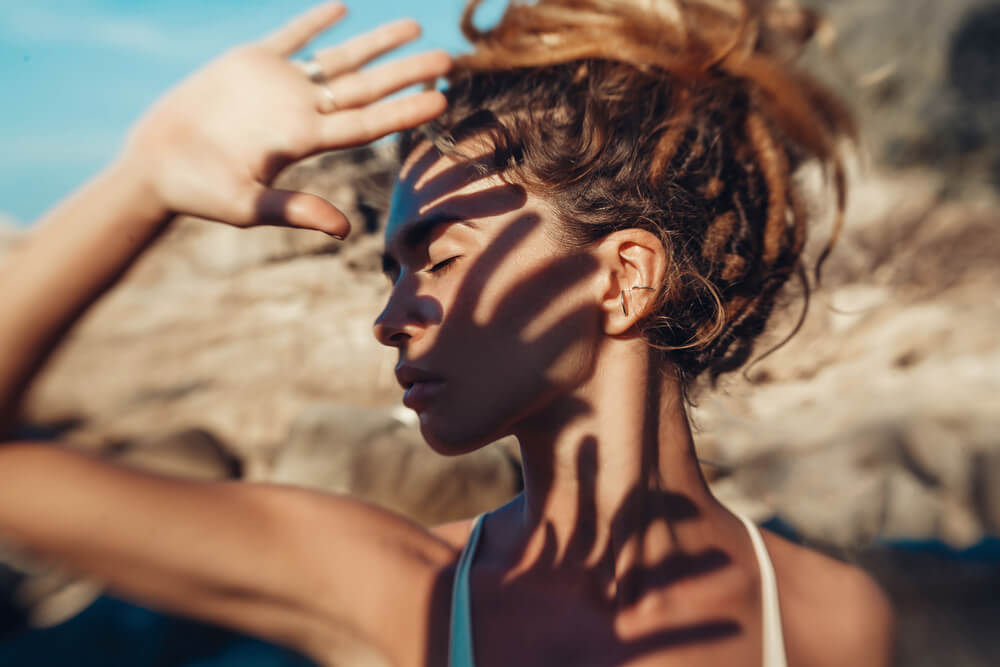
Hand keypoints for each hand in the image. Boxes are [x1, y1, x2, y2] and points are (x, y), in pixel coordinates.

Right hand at [120, 3, 450, 236]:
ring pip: (340, 59)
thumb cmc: (199, 193)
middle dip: (406, 72)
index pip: (367, 123)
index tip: (442, 99)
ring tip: (414, 26)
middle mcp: (301, 111)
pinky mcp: (250, 63)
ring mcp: (279, 85)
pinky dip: (314, 21)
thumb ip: (294, 210)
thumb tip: (345, 230)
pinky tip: (341, 7)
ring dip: (376, 43)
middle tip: (449, 59)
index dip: (404, 110)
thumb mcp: (247, 206)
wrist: (155, 165)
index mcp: (305, 141)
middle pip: (367, 87)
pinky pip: (291, 36)